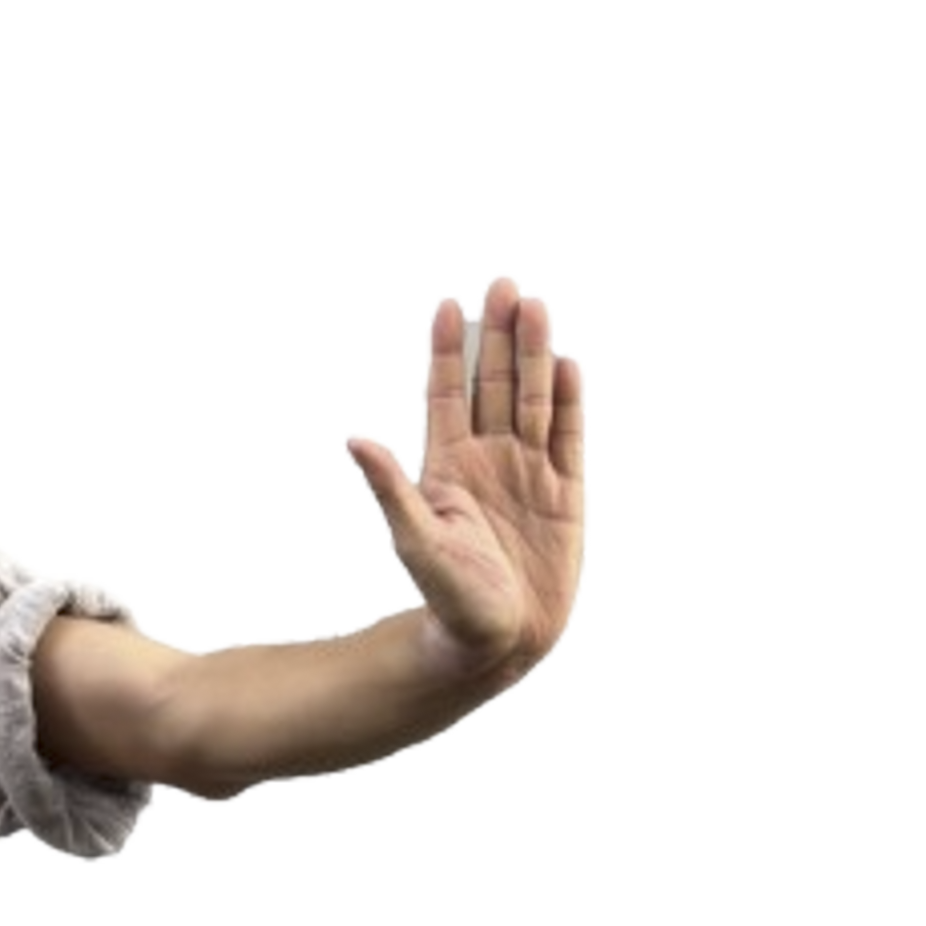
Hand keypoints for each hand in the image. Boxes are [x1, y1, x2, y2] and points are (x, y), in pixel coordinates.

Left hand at [347, 278, 582, 677]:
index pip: (451, 395)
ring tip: (535, 305)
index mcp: (451, 468)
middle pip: (497, 384)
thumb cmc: (448, 599)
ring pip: (534, 400)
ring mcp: (529, 473)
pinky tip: (568, 361)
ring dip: (534, 354)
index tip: (448, 305)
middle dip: (500, 336)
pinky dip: (570, 400)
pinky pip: (569, 437)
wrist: (495, 641)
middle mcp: (490, 461)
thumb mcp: (416, 542)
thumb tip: (355, 442)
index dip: (450, 352)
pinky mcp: (565, 494)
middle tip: (505, 284)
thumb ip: (392, 491)